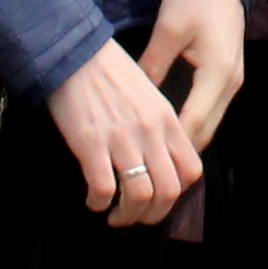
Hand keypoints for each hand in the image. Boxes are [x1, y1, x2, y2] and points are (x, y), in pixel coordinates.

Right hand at [44, 38, 204, 225]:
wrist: (76, 52)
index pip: (191, 169)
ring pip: (140, 195)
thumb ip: (158, 126)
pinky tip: (93, 200)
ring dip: (128, 214)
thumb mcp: (148, 95)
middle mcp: (150, 132)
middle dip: (154, 213)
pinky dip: (99, 203)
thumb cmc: (110, 72)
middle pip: (169, 190)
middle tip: (137, 216)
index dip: (178, 192)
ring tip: (115, 215)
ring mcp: (122, 139)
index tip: (159, 197)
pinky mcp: (92, 143)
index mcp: (167, 119)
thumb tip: (159, 160)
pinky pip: (104, 188)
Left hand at [137, 0, 247, 153]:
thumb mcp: (169, 29)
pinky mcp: (226, 76)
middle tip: (145, 172)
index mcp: (218, 74)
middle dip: (177, 155)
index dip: (168, 147)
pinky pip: (208, 111)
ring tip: (154, 160)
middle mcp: (230, 84)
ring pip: (208, 124)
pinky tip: (168, 134)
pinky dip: (190, 126)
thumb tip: (133, 100)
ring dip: (184, 143)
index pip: (192, 124)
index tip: (141, 162)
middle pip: (204, 132)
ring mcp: (231, 81)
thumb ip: (152, 65)